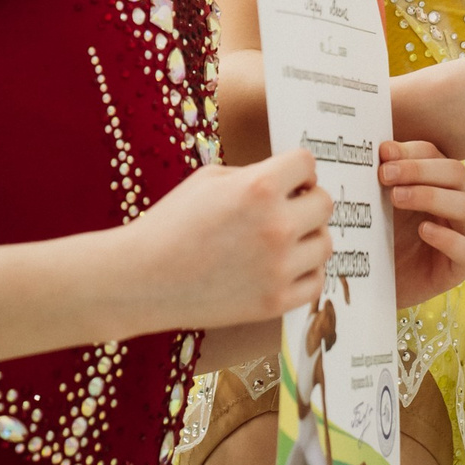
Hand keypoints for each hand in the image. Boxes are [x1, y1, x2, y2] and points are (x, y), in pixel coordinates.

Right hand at [127, 150, 331, 330]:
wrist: (139, 280)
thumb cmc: (169, 225)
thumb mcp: (208, 180)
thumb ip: (254, 175)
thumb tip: (288, 180)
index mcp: (259, 187)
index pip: (308, 163)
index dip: (296, 169)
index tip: (287, 179)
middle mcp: (276, 225)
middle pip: (325, 203)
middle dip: (306, 201)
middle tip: (285, 209)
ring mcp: (279, 267)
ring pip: (326, 243)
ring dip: (307, 238)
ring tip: (280, 241)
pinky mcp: (275, 302)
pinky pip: (316, 282)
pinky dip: (304, 274)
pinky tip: (281, 268)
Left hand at [381, 141, 464, 305]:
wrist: (372, 284)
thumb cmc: (377, 239)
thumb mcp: (376, 205)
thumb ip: (380, 179)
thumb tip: (376, 148)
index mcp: (438, 183)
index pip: (435, 155)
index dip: (411, 151)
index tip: (383, 153)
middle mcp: (455, 204)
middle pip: (456, 173)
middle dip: (419, 169)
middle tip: (384, 175)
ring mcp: (463, 235)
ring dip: (432, 196)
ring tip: (396, 198)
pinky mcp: (460, 268)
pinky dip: (448, 238)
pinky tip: (423, 231)